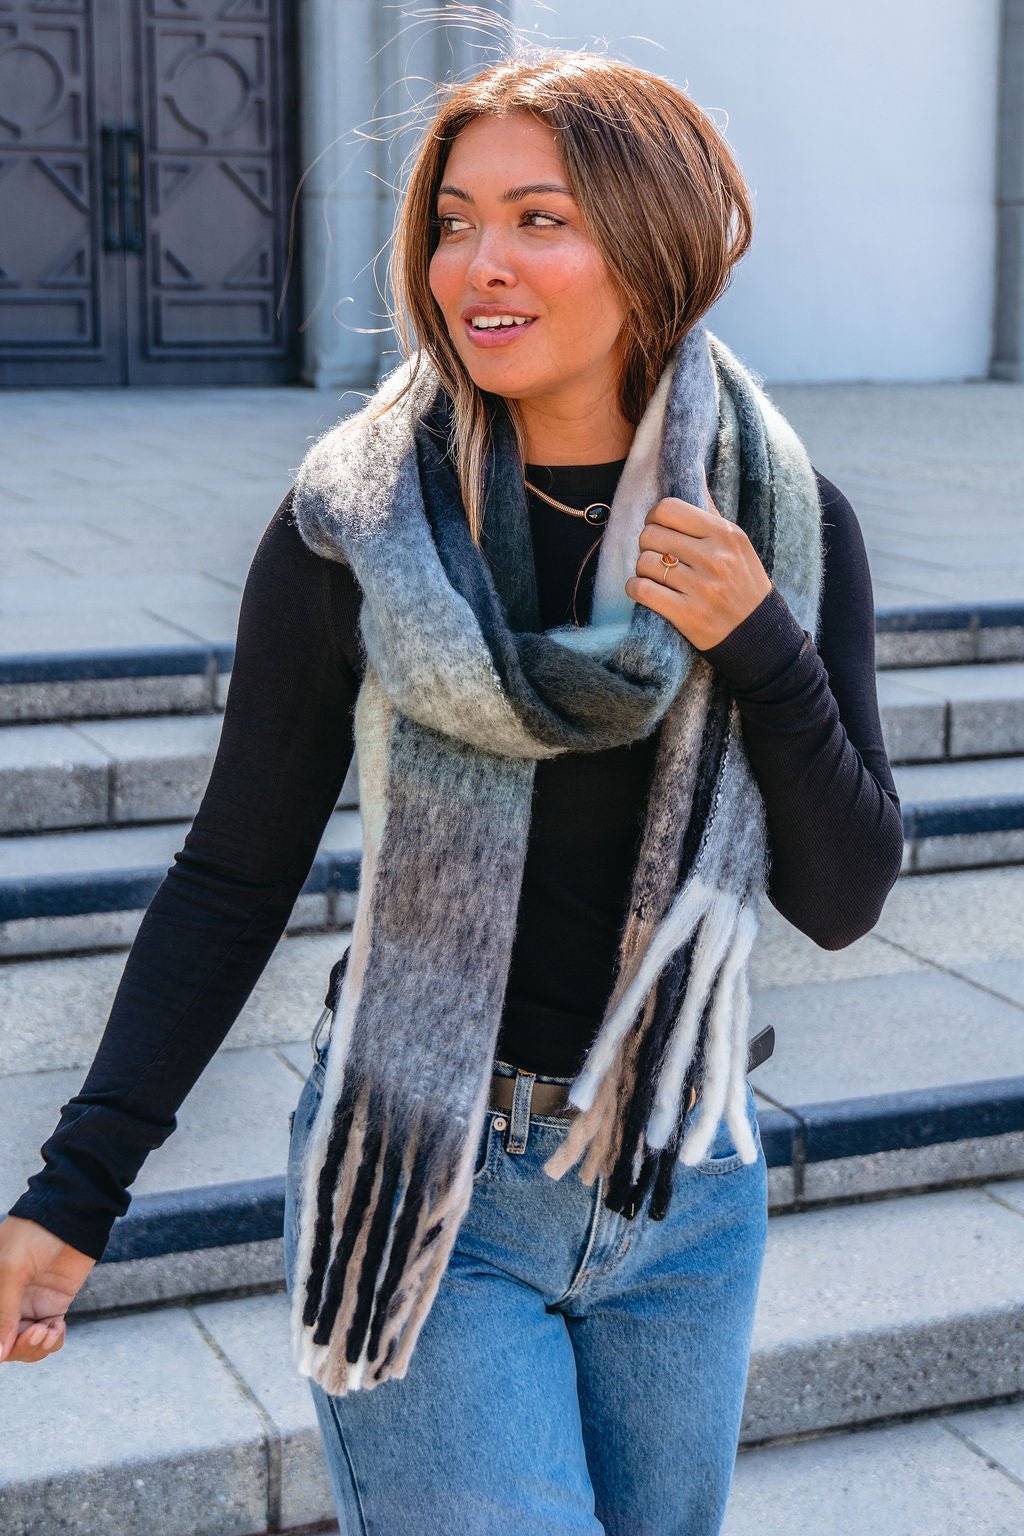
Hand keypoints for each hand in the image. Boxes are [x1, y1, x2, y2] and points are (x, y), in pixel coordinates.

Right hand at [0, 1215, 95, 1364]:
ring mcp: (29, 1304)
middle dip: (20, 1347)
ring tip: (48, 1331)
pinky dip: (53, 1341)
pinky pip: (49, 1336)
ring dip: (37, 1347)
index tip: (10, 1344)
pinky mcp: (53, 1304)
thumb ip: (3, 1313)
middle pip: (6, 1344)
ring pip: (27, 1345)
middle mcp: (6, 1301)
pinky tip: (57, 1329)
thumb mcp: (11, 1270)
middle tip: (36, 1333)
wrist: (72, 1214)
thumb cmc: (34, 1233)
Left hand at [624, 468, 771, 649]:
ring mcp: (701, 588)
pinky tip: (646, 591)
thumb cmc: (743, 584)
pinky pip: (641, 590)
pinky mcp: (688, 615)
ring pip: (643, 562)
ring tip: (655, 576)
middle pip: (650, 534)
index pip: (668, 508)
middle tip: (656, 555)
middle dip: (647, 545)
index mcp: (725, 534)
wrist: (758, 634)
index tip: (660, 530)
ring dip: (642, 570)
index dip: (655, 518)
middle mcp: (715, 558)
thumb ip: (710, 512)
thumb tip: (694, 468)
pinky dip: (636, 589)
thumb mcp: (737, 543)